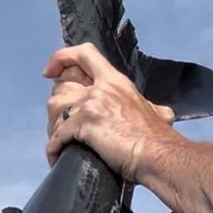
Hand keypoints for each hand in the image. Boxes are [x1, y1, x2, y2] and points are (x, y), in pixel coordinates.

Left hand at [43, 43, 175, 180]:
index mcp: (115, 81)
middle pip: (61, 85)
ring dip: (52, 127)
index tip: (50, 71)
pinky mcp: (84, 125)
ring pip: (54, 107)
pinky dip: (54, 148)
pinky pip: (57, 135)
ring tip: (59, 142)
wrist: (157, 154)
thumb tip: (163, 114)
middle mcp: (100, 88)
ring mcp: (91, 104)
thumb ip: (150, 108)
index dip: (62, 58)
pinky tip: (56, 158)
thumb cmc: (158, 138)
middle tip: (59, 125)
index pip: (84, 53)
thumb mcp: (157, 112)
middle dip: (56, 106)